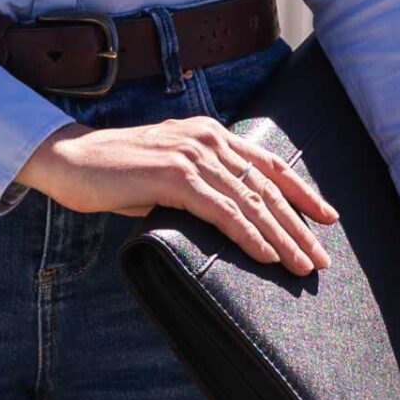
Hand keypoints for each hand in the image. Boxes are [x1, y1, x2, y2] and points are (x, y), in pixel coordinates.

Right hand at [19, 115, 336, 273]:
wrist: (71, 159)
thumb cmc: (119, 171)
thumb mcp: (170, 172)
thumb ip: (202, 183)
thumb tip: (236, 216)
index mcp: (209, 133)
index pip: (267, 163)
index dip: (301, 191)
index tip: (327, 218)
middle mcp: (205, 138)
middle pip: (265, 186)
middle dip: (299, 225)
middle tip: (322, 260)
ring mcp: (190, 154)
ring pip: (249, 200)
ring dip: (281, 237)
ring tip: (303, 266)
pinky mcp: (173, 176)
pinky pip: (221, 210)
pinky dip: (248, 235)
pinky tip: (266, 256)